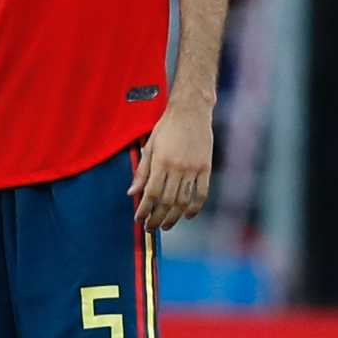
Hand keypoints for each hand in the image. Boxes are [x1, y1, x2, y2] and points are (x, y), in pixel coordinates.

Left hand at [130, 105, 213, 231]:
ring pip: (183, 201)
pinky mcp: (205, 167)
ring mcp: (193, 168)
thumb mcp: (150, 146)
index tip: (139, 219)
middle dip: (157, 218)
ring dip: (174, 217)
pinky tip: (187, 215)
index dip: (144, 210)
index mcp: (161, 161)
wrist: (191, 110)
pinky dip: (195, 207)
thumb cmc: (167, 126)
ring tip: (166, 226)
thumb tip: (132, 193)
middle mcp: (177, 167)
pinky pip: (201, 193)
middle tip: (151, 227)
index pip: (151, 193)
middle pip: (166, 201)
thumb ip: (142, 171)